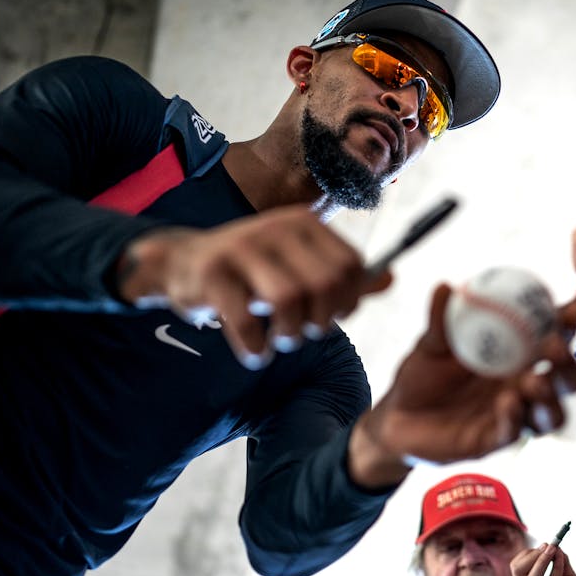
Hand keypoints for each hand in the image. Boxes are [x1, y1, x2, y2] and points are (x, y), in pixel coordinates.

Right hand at [117, 205, 389, 366]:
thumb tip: (392, 279)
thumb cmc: (254, 271)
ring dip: (290, 334)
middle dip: (321, 320)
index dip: (350, 301)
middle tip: (306, 332)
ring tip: (282, 339)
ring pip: (289, 300)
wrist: (183, 263)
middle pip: (324, 284)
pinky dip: (256, 346)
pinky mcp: (212, 273)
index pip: (351, 265)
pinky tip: (257, 352)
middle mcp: (276, 228)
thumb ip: (344, 275)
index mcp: (305, 223)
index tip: (333, 318)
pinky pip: (245, 320)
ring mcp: (242, 247)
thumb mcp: (300, 265)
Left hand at [350, 284, 575, 486]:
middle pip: (565, 378)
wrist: (398, 415)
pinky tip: (507, 404)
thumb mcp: (432, 344)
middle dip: (567, 364)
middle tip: (555, 348)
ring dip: (550, 396)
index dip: (568, 324)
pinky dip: (516, 418)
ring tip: (535, 382)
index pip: (553, 337)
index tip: (572, 311)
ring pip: (552, 413)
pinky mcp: (496, 439)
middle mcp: (523, 384)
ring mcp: (514, 414)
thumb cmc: (424, 374)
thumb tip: (445, 287)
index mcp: (517, 354)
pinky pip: (515, 432)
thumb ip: (441, 320)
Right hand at [511, 545, 575, 575]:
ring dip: (543, 559)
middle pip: (517, 570)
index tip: (546, 545)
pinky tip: (563, 561)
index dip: (529, 553)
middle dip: (533, 554)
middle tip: (550, 545)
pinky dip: (556, 567)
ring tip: (556, 549)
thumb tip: (554, 544)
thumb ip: (558, 561)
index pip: (516, 568)